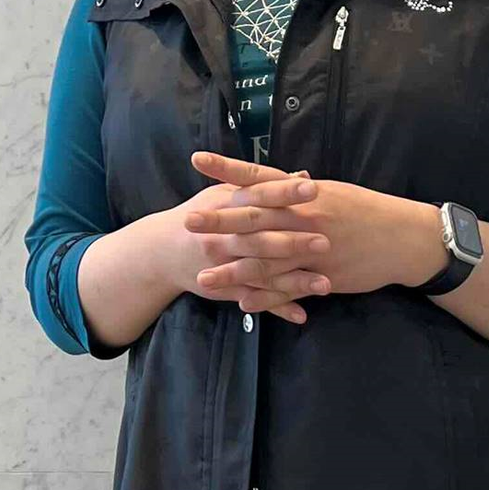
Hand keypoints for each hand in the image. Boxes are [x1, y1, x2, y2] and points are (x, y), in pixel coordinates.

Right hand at [170, 167, 333, 323]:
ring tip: (325, 285)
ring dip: (294, 280)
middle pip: (262, 236)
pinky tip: (302, 315)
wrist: (163, 250)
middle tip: (325, 241)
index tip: (312, 187)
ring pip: (263, 272)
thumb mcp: (227, 193)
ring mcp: (225, 264)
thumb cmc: (203, 215)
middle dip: (293, 240)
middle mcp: (225, 235)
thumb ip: (264, 186)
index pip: (259, 194)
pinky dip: (278, 307)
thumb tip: (303, 175)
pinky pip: (256, 299)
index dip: (284, 191)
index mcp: (227, 205)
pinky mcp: (226, 288)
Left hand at [186, 152, 447, 303]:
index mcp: (305, 194)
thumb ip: (303, 192)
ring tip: (203, 276)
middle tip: (188, 222)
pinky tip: (242, 304)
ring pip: (267, 261)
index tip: (197, 162)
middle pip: (255, 219)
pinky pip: (289, 289)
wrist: (403, 239)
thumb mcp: (335, 194)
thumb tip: (282, 182)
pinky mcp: (323, 276)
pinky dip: (266, 298)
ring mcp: (313, 249)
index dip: (227, 170)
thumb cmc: (369, 213)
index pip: (259, 178)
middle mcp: (305, 218)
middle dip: (220, 221)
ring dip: (233, 270)